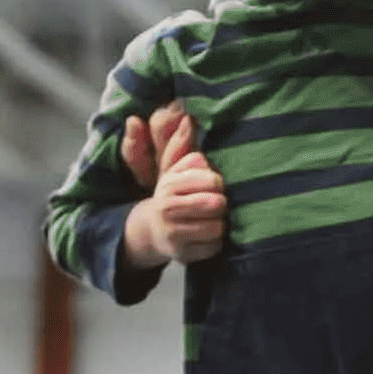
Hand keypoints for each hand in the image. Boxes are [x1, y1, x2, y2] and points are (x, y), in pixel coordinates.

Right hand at [121, 104, 225, 268]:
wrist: (152, 230)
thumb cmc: (172, 195)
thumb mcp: (174, 169)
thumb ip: (181, 146)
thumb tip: (187, 117)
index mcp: (169, 186)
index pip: (212, 181)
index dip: (218, 183)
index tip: (214, 185)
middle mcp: (168, 210)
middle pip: (216, 204)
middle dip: (220, 204)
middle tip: (215, 204)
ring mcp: (174, 236)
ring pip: (218, 228)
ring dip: (219, 224)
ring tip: (210, 220)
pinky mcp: (182, 256)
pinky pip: (214, 247)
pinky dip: (215, 243)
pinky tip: (206, 236)